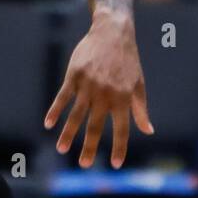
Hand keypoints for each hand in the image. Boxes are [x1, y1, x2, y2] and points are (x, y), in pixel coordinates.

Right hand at [44, 14, 153, 167]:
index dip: (120, 147)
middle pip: (95, 126)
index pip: (122, 129)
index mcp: (123, 99)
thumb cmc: (128, 61)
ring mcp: (88, 86)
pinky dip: (55, 111)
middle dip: (89, 147)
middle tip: (84, 164)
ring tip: (62, 149)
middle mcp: (105, 95)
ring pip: (76, 115)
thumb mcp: (139, 85)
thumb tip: (148, 130)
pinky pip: (63, 97)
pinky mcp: (74, 76)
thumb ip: (140, 109)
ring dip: (68, 133)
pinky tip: (49, 124)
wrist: (112, 33)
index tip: (116, 164)